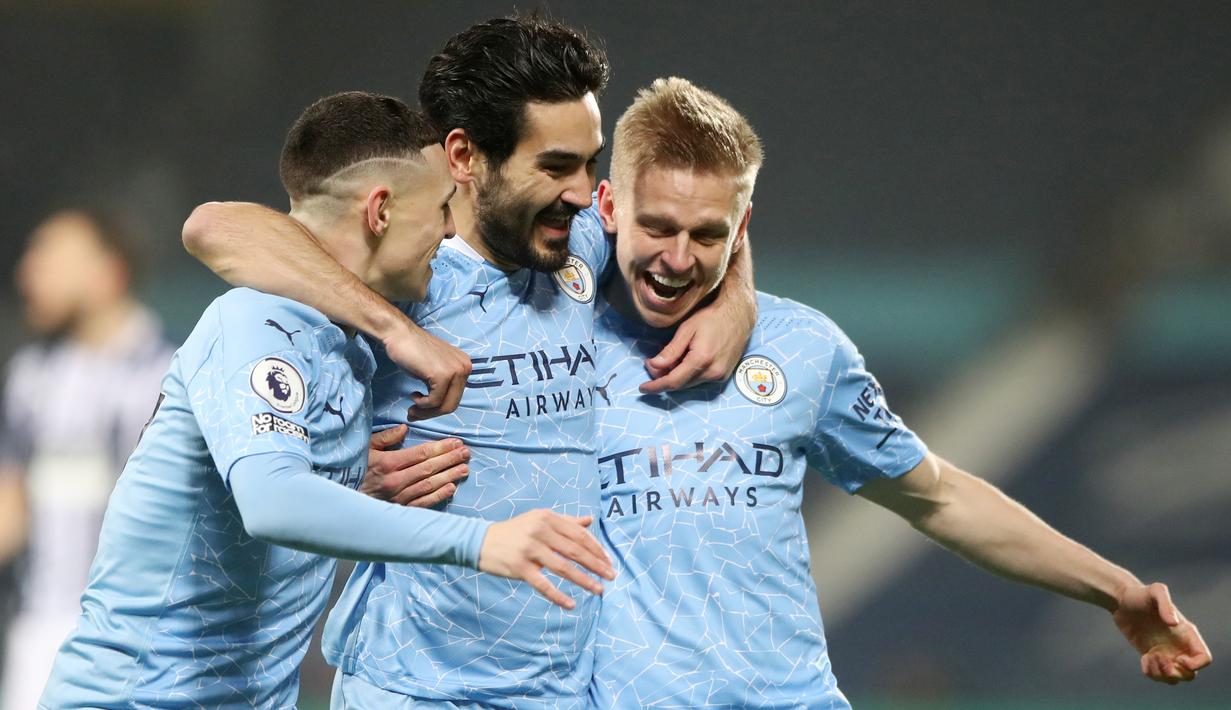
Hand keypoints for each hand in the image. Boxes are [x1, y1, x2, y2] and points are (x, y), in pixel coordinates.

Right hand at [361, 426, 469, 506]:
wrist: (344, 502)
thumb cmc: (354, 471)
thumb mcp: (365, 450)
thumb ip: (385, 438)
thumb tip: (404, 428)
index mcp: (388, 463)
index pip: (421, 453)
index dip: (441, 447)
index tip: (456, 442)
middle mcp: (395, 481)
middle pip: (429, 468)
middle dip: (450, 459)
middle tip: (466, 453)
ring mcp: (399, 497)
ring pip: (429, 485)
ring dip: (449, 476)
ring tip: (464, 468)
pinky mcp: (400, 510)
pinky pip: (423, 503)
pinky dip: (438, 495)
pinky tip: (451, 488)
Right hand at [380, 319, 470, 419]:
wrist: (399, 335)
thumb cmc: (412, 352)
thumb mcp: (435, 370)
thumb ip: (442, 386)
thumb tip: (439, 410)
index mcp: (465, 366)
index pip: (456, 397)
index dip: (438, 408)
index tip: (421, 410)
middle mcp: (465, 367)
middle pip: (453, 404)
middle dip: (432, 414)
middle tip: (414, 414)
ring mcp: (455, 371)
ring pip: (445, 406)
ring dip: (426, 412)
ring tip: (412, 408)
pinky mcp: (442, 375)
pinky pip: (434, 401)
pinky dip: (422, 404)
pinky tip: (414, 394)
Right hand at [478, 510, 615, 609]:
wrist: (480, 541)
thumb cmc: (515, 531)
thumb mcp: (539, 520)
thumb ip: (565, 521)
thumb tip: (589, 520)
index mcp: (547, 518)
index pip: (579, 535)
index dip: (596, 549)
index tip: (609, 561)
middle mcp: (540, 531)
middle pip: (575, 551)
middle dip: (596, 565)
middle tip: (611, 576)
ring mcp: (529, 549)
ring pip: (564, 568)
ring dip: (584, 580)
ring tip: (599, 590)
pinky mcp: (520, 568)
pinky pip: (543, 585)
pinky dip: (558, 596)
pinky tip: (571, 604)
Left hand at [641, 294, 754, 393]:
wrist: (739, 316)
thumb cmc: (712, 318)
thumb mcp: (687, 329)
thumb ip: (671, 350)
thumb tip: (654, 366)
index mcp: (701, 360)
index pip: (673, 381)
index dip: (655, 386)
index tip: (642, 388)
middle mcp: (712, 373)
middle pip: (680, 385)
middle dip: (663, 378)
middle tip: (652, 363)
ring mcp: (720, 376)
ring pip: (689, 384)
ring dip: (675, 376)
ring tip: (667, 360)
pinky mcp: (724, 376)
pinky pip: (700, 380)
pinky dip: (687, 375)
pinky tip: (683, 362)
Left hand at [1112, 582, 1211, 683]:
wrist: (1121, 600)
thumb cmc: (1140, 594)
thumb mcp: (1155, 592)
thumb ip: (1166, 604)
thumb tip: (1174, 623)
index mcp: (1187, 634)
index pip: (1204, 658)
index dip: (1195, 664)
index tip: (1177, 657)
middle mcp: (1179, 645)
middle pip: (1190, 674)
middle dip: (1177, 673)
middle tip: (1159, 658)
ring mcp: (1165, 652)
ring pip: (1175, 678)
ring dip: (1163, 675)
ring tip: (1149, 657)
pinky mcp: (1151, 655)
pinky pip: (1158, 675)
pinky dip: (1152, 673)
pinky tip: (1143, 658)